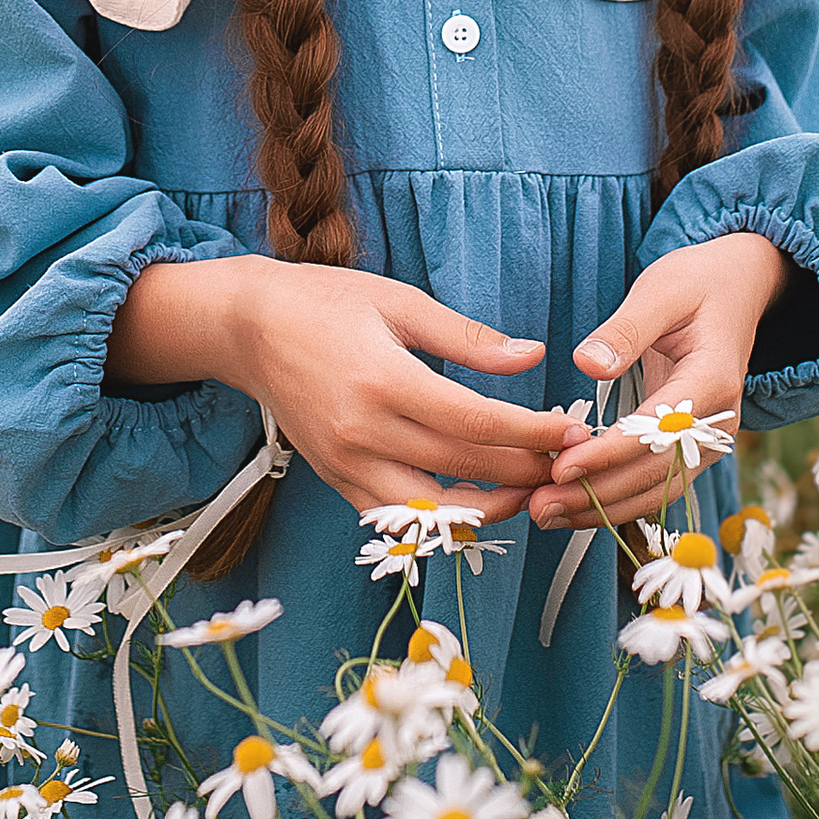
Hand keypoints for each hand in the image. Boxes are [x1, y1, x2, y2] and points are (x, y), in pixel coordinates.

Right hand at [109, 255, 570, 523]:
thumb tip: (533, 357)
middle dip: (525, 470)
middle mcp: (362, 432)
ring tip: (529, 489)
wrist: (247, 328)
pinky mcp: (335, 479)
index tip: (571, 429)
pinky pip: (396, 516)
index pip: (476, 423)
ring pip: (431, 511)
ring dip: (487, 508)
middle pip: (463, 469)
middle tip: (566, 461)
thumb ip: (467, 339)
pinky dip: (441, 517)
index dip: (531, 433)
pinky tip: (477, 500)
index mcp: (383, 380)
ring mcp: (345, 463)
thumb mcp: (400, 302)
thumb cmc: (324, 302)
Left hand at [530, 230, 786, 534]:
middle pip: (655, 475)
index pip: (656, 433)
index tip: (560, 468)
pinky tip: (574, 507)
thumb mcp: (660, 290)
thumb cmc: (697, 284)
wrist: (738, 288)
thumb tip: (587, 364)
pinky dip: (616, 500)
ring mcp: (708, 441)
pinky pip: (656, 485)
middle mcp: (717, 423)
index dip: (607, 455)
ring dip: (602, 509)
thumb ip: (626, 329)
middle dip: (596, 495)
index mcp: (712, 381)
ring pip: (656, 491)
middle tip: (538, 506)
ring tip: (546, 515)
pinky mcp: (692, 447)